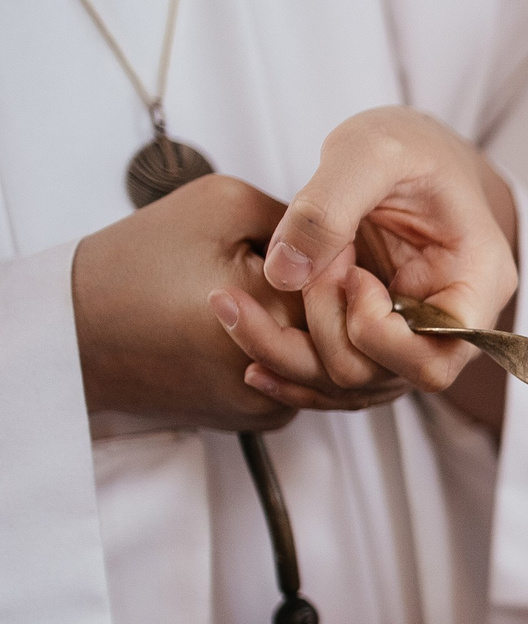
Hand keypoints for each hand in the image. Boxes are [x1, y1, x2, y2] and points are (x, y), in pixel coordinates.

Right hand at [70, 173, 389, 429]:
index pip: (354, 296)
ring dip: (337, 335)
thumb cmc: (134, 264)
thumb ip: (297, 217)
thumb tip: (345, 234)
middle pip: (355, 341)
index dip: (356, 267)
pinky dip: (313, 358)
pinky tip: (298, 326)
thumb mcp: (219, 205)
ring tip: (321, 295)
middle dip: (354, 306)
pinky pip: (311, 388)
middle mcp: (280, 373)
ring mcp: (270, 404)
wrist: (75, 334)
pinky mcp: (258, 418)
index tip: (346, 248)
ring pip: (339, 369)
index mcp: (275, 316)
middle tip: (348, 272)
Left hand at [259, 107, 519, 424]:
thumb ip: (325, 208)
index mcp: (477, 281)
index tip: (349, 273)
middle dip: (326, 327)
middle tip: (308, 263)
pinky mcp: (377, 335)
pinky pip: (333, 374)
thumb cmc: (409, 145)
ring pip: (352, 383)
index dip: (376, 333)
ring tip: (280, 276)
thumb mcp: (370, 150)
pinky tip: (248, 335)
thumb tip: (284, 274)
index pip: (436, 358)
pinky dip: (287, 362)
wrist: (412, 151)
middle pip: (386, 377)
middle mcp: (452, 322)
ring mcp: (413, 334)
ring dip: (295, 342)